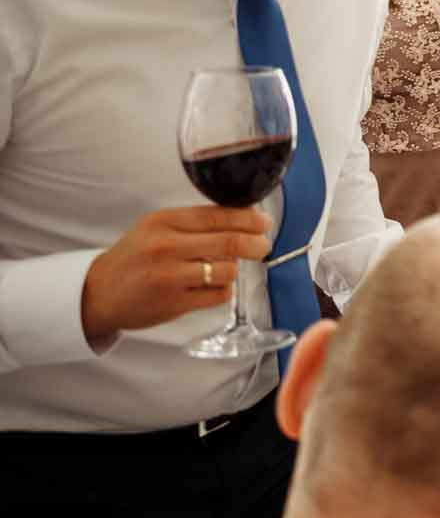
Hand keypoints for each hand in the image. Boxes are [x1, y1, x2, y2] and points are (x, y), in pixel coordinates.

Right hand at [80, 206, 271, 346]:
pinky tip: (208, 287)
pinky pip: (219, 295)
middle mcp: (166, 246)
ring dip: (233, 270)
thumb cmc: (135, 257)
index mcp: (164, 221)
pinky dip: (222, 291)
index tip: (264, 223)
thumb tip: (247, 214)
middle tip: (263, 246)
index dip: (249, 219)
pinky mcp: (173, 303)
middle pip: (230, 243)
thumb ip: (196, 222)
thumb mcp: (158, 228)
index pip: (219, 216)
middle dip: (256, 244)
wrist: (98, 292)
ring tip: (222, 269)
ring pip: (228, 270)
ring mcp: (169, 276)